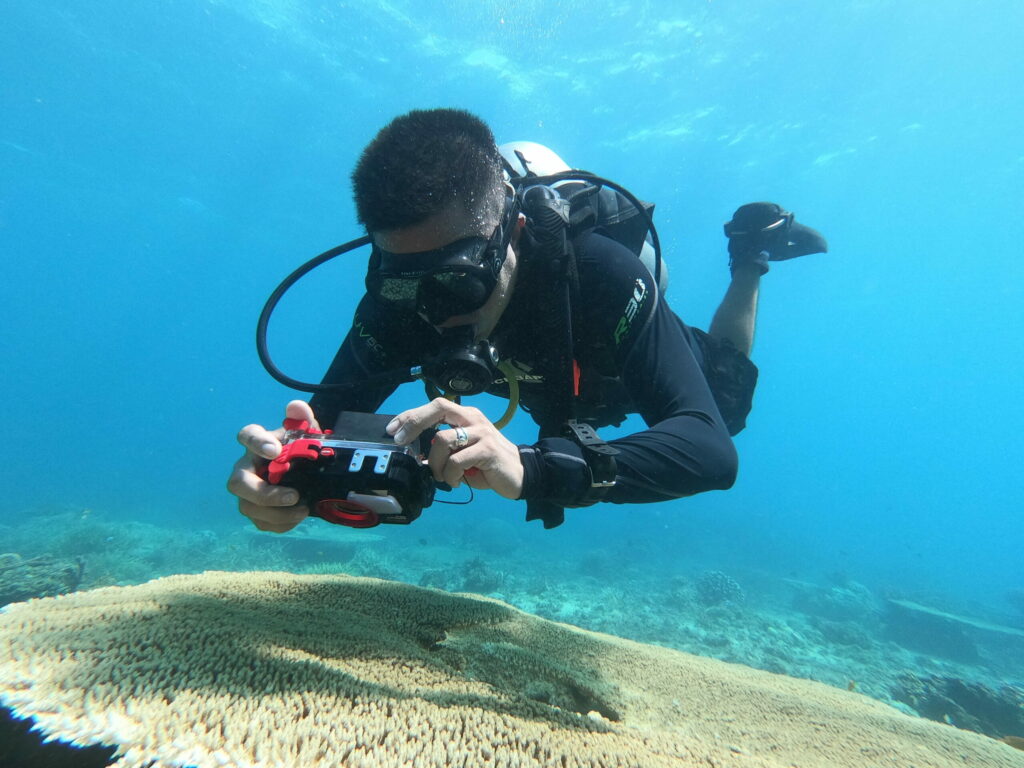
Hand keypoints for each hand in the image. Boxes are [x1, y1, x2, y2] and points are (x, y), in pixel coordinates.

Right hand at [227, 400, 319, 532]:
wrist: (307, 474)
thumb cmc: (300, 450)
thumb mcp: (307, 435)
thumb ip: (303, 420)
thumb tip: (296, 407)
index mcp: (257, 444)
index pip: (247, 436)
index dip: (256, 443)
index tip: (275, 450)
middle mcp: (246, 468)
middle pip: (237, 483)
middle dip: (264, 493)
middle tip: (293, 495)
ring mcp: (248, 493)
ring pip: (248, 508)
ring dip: (276, 513)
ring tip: (303, 508)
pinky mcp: (256, 512)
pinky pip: (261, 523)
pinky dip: (281, 524)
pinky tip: (299, 516)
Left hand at [387, 398, 523, 499]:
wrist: (521, 474)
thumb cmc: (488, 465)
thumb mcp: (463, 452)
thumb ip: (444, 448)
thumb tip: (418, 453)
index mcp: (466, 416)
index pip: (435, 405)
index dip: (411, 415)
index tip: (393, 428)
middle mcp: (473, 418)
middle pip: (438, 407)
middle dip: (414, 423)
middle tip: (402, 441)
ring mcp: (481, 432)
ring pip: (442, 439)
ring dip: (435, 463)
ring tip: (443, 477)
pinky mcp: (487, 449)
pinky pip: (456, 461)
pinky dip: (450, 475)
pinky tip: (457, 482)